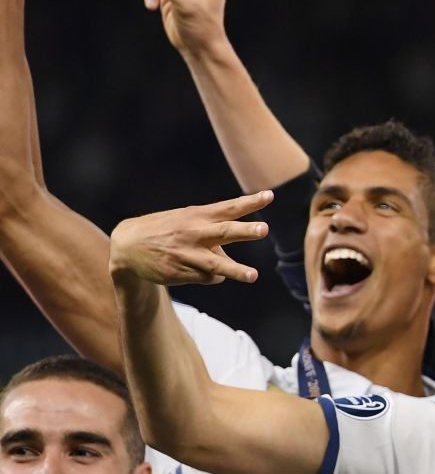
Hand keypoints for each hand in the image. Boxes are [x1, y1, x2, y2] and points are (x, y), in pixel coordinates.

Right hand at [108, 192, 271, 286]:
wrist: (126, 245)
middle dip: (245, 231)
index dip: (250, 202)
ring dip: (235, 270)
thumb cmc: (166, 230)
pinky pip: (207, 277)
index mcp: (197, 216)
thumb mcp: (186, 220)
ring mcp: (186, 254)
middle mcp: (193, 233)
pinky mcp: (179, 272)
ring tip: (253, 275)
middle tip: (264, 229)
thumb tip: (228, 256)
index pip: (229, 207)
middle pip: (224, 232)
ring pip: (215, 264)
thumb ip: (212, 231)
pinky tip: (210, 272)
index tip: (269, 196)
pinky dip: (216, 276)